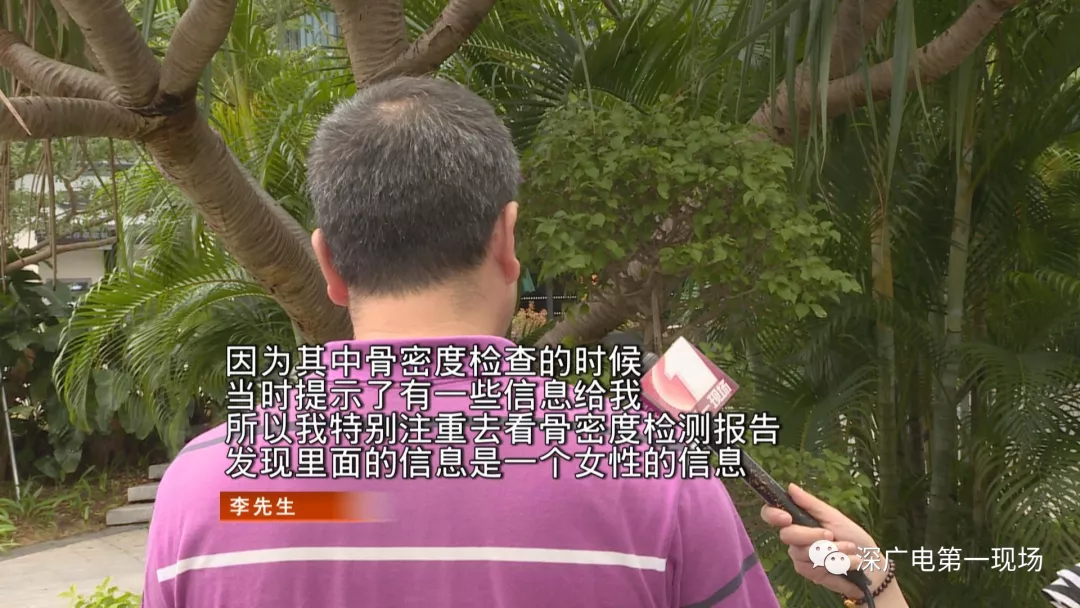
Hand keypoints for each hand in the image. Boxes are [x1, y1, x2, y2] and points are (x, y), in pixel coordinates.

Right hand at [760, 484, 887, 598]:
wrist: (871, 564)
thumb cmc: (853, 537)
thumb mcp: (834, 517)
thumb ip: (811, 504)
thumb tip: (790, 486)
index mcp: (798, 520)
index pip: (771, 514)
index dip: (772, 514)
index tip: (786, 518)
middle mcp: (795, 539)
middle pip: (786, 535)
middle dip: (811, 535)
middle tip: (831, 535)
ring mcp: (800, 557)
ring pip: (803, 552)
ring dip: (832, 551)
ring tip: (850, 549)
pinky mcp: (809, 573)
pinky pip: (815, 567)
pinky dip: (836, 563)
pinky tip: (850, 563)